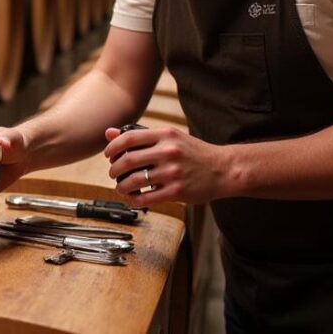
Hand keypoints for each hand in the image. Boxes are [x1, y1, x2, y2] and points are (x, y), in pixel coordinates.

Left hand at [103, 125, 229, 207]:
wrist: (222, 169)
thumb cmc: (194, 152)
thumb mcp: (170, 137)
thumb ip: (141, 135)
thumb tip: (110, 133)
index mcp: (166, 135)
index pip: (129, 138)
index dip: (113, 147)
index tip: (109, 154)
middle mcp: (169, 152)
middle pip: (128, 160)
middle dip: (114, 169)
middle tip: (113, 173)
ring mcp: (173, 173)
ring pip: (135, 181)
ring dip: (122, 186)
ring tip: (121, 187)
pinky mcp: (177, 191)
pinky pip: (147, 198)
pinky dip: (134, 200)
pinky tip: (133, 199)